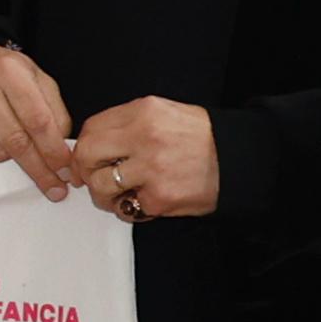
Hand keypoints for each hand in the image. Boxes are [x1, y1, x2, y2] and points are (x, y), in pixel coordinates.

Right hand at [0, 43, 80, 197]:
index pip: (38, 120)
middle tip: (55, 186)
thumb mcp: (37, 78)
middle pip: (17, 142)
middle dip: (39, 169)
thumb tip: (61, 149)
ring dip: (13, 159)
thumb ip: (54, 111)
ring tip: (17, 147)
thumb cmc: (3, 72)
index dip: (54, 151)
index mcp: (10, 70)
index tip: (66, 172)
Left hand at [65, 97, 218, 222]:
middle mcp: (144, 137)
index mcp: (143, 112)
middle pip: (87, 155)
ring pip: (100, 185)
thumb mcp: (165, 113)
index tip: (85, 158)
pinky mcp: (159, 197)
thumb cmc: (202, 138)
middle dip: (85, 170)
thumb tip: (94, 141)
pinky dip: (129, 209)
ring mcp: (151, 169)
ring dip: (103, 195)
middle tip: (93, 178)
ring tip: (118, 194)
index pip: (91, 129)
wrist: (237, 160)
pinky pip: (125, 208)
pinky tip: (143, 201)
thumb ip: (129, 123)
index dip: (82, 147)